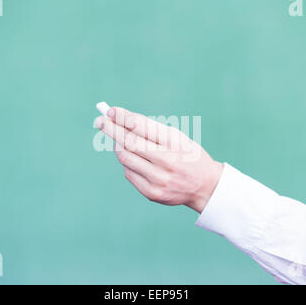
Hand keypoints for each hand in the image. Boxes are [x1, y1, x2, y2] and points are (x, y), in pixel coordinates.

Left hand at [94, 107, 222, 212]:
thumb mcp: (177, 138)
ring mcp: (159, 179)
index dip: (122, 118)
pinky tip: (135, 160)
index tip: (111, 111)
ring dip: (118, 147)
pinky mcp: (152, 193)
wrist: (205, 186)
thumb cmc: (188, 155)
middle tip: (100, 121)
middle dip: (111, 129)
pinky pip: (129, 174)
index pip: (140, 126)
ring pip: (125, 158)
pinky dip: (128, 164)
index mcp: (174, 143)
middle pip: (128, 142)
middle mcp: (167, 161)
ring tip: (119, 140)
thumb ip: (151, 130)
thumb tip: (121, 120)